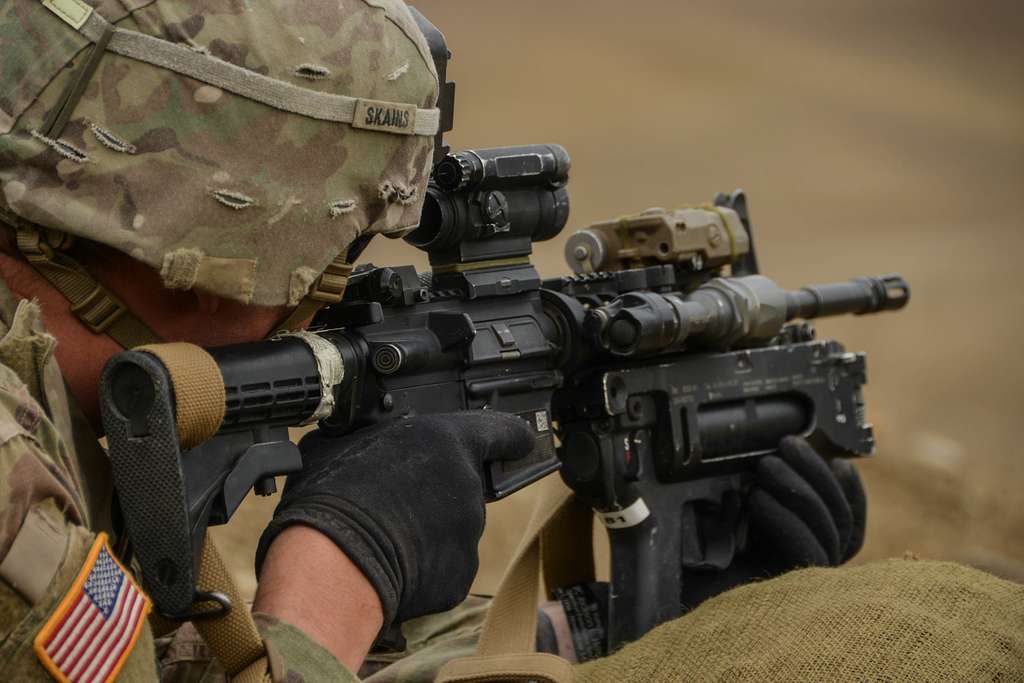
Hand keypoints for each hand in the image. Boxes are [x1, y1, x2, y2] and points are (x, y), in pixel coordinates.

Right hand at [255, 412, 533, 634]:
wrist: (334, 562)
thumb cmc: (334, 494)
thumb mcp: (343, 441)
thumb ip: (371, 435)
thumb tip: (356, 435)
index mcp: (448, 442)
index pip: (502, 431)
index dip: (509, 436)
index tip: (519, 440)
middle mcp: (468, 487)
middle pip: (463, 485)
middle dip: (436, 492)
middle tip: (394, 499)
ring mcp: (469, 535)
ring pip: (452, 528)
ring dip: (426, 530)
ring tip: (382, 534)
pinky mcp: (459, 576)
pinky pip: (443, 566)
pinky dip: (422, 567)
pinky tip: (390, 563)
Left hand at [680, 436, 866, 608]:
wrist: (672, 598)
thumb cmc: (696, 558)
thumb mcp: (733, 516)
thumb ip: (761, 494)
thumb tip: (776, 457)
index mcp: (806, 552)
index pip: (850, 525)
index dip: (853, 493)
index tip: (839, 461)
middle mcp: (815, 571)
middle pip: (841, 520)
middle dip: (817, 474)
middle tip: (786, 445)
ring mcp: (806, 585)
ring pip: (829, 530)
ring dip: (798, 487)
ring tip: (765, 466)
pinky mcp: (791, 596)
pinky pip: (806, 552)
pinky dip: (784, 519)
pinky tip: (758, 499)